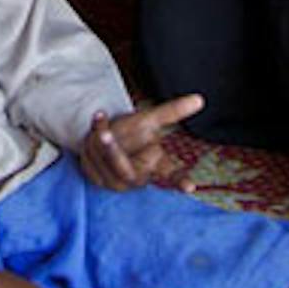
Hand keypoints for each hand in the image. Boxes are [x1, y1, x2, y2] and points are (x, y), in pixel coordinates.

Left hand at [78, 96, 205, 191]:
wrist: (108, 136)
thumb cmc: (134, 132)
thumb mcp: (151, 120)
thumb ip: (172, 111)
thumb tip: (199, 99)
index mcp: (156, 165)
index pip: (171, 176)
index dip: (180, 181)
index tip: (190, 187)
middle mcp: (138, 179)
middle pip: (126, 171)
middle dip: (113, 152)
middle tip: (106, 133)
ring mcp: (117, 183)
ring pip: (103, 162)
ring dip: (98, 138)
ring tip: (102, 122)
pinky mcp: (98, 181)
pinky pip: (89, 162)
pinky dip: (89, 142)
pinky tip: (93, 132)